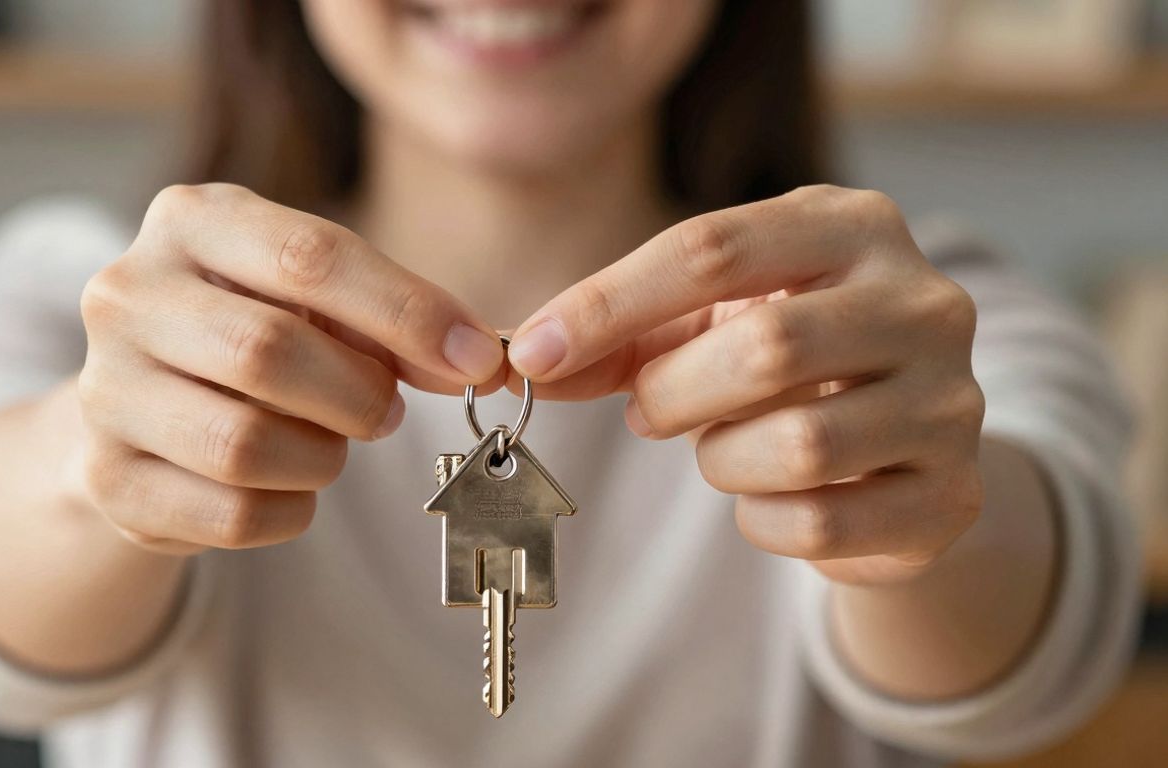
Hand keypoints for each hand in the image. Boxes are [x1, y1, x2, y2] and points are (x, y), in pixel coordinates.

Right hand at [78, 184, 502, 554]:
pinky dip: (290, 510)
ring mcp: (104, 389)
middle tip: (386, 414)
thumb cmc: (257, 333)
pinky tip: (288, 485)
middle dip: (357, 395)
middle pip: (267, 352)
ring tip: (327, 445)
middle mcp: (127, 294)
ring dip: (321, 458)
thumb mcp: (319, 301)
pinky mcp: (108, 478)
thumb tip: (479, 362)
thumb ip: (397, 322)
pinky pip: (232, 513)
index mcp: (190, 221)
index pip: (310, 259)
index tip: (478, 359)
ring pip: (244, 444)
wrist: (143, 405)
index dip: (407, 313)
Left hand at [507, 185, 984, 584]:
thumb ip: (617, 336)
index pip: (713, 248)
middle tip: (649, 411)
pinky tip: (766, 496)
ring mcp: (953, 400)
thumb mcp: (704, 320)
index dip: (609, 304)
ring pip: (799, 445)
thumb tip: (522, 360)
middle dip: (674, 393)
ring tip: (722, 448)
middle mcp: (924, 301)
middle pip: (767, 347)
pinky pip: (823, 525)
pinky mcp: (954, 495)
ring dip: (722, 459)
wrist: (898, 444)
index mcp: (852, 226)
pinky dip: (762, 520)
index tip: (533, 351)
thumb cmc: (784, 359)